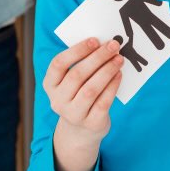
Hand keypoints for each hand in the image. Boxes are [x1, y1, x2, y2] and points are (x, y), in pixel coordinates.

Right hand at [45, 37, 122, 170]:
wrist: (82, 130)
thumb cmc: (79, 94)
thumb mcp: (73, 82)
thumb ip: (82, 63)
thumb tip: (103, 44)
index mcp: (50, 85)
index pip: (58, 64)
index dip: (76, 50)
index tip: (95, 40)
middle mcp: (58, 101)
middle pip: (77, 75)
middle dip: (97, 58)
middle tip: (113, 46)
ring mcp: (73, 115)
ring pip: (90, 89)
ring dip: (107, 71)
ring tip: (119, 59)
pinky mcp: (91, 123)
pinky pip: (103, 102)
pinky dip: (112, 86)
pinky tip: (119, 75)